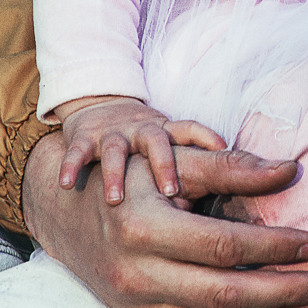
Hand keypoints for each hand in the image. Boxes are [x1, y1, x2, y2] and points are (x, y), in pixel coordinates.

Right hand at [24, 130, 307, 307]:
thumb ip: (232, 166)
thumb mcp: (176, 162)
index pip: (223, 246)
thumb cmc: (138, 182)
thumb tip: (292, 169)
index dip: (275, 247)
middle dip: (286, 293)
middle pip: (223, 297)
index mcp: (143, 229)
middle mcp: (137, 276)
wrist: (74, 217)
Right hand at [54, 95, 225, 203]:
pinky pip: (77, 152)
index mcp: (168, 132)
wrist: (102, 107)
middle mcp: (143, 130)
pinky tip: (67, 184)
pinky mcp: (85, 138)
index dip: (206, 136)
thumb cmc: (146, 137)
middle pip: (157, 143)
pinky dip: (71, 166)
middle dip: (163, 166)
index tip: (222, 147)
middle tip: (170, 192)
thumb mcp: (173, 143)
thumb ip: (199, 166)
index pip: (190, 129)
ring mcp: (114, 134)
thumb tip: (240, 192)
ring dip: (116, 174)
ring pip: (116, 151)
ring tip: (115, 200)